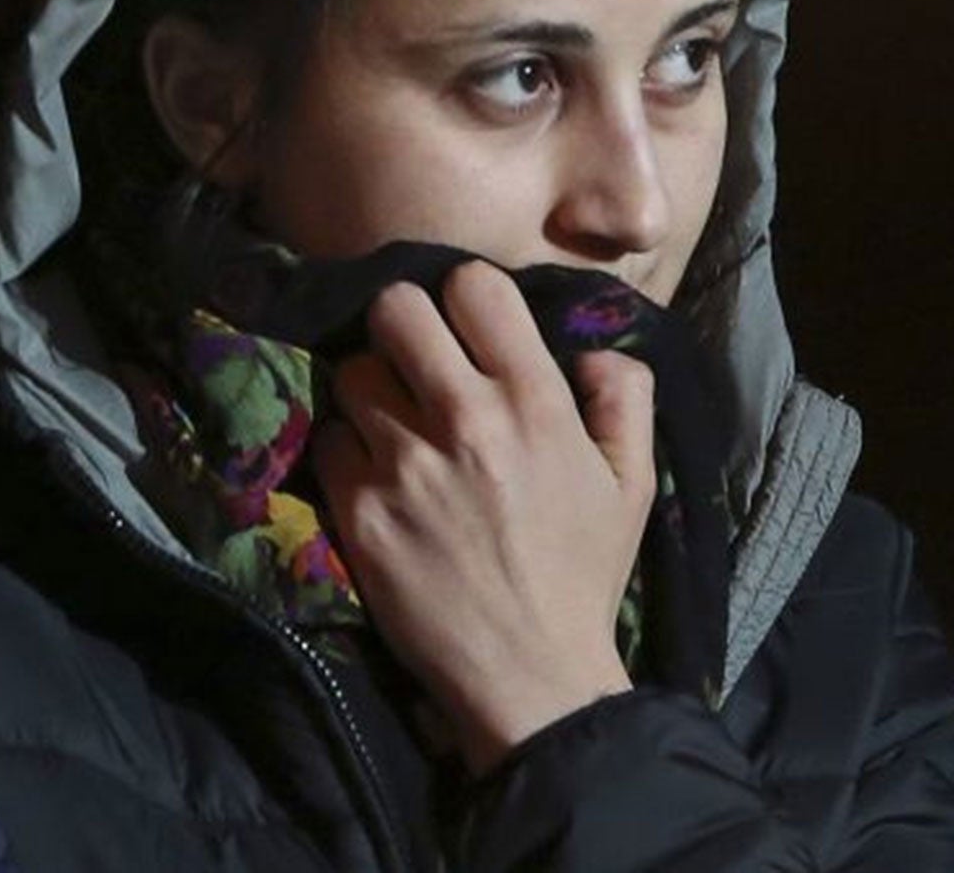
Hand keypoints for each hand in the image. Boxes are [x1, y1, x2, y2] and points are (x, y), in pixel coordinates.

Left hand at [312, 261, 655, 775]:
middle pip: (393, 308)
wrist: (530, 678)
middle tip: (412, 361)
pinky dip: (345, 450)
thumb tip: (590, 348)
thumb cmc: (582, 576)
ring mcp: (403, 462)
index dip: (464, 296)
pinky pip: (327, 438)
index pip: (471, 283)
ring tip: (392, 426)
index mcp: (534, 401)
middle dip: (400, 327)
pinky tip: (373, 477)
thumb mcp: (633, 484)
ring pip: (351, 372)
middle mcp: (464, 418)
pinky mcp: (358, 507)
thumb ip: (623, 398)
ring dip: (369, 392)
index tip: (465, 327)